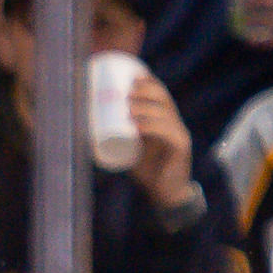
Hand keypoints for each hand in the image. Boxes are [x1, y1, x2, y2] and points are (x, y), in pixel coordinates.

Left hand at [125, 66, 199, 213]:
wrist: (165, 195)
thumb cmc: (147, 170)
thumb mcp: (131, 148)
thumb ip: (119, 136)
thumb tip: (90, 124)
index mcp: (166, 119)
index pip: (161, 94)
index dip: (148, 82)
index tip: (131, 77)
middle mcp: (175, 123)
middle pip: (164, 99)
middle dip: (146, 91)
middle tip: (127, 93)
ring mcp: (180, 134)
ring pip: (165, 114)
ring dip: (146, 108)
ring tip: (129, 108)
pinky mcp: (182, 147)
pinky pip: (169, 133)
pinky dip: (153, 127)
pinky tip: (140, 126)